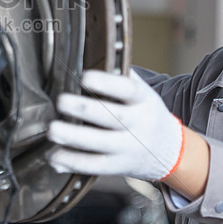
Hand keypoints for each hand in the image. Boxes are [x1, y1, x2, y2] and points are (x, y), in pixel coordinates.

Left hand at [48, 69, 184, 181]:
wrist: (169, 151)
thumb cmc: (146, 114)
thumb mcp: (143, 93)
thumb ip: (121, 77)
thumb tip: (90, 57)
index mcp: (144, 101)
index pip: (128, 90)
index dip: (107, 83)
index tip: (84, 76)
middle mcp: (138, 124)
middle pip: (112, 117)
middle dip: (84, 109)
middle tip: (61, 101)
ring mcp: (128, 148)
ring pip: (100, 144)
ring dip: (74, 138)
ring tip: (52, 130)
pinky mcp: (117, 166)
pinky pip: (93, 166)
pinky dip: (72, 162)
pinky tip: (54, 155)